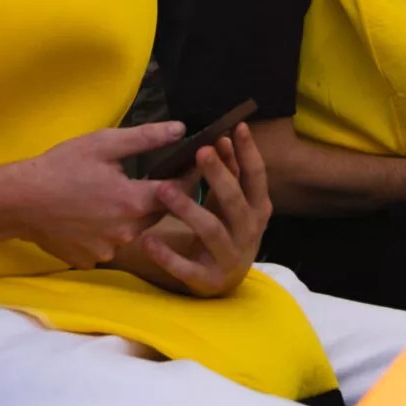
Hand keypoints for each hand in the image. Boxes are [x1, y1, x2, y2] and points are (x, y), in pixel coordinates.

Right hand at [0, 122, 181, 269]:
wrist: (19, 200)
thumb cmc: (61, 166)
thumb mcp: (103, 143)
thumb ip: (146, 137)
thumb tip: (180, 129)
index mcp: (133, 201)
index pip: (176, 192)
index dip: (186, 179)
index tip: (192, 169)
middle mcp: (126, 232)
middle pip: (156, 215)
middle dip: (158, 198)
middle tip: (154, 180)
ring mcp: (108, 250)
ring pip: (133, 232)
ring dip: (131, 217)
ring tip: (114, 197)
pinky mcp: (90, 260)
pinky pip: (108, 245)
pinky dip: (106, 232)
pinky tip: (92, 217)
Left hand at [119, 124, 270, 297]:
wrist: (222, 278)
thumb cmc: (225, 227)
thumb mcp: (230, 200)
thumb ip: (229, 172)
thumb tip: (223, 139)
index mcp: (257, 208)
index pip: (256, 176)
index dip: (249, 152)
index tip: (237, 127)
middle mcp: (249, 232)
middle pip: (235, 201)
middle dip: (218, 176)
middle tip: (200, 151)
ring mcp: (230, 257)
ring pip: (211, 231)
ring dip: (188, 209)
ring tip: (163, 191)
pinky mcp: (208, 279)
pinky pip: (186, 267)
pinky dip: (167, 255)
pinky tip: (148, 241)